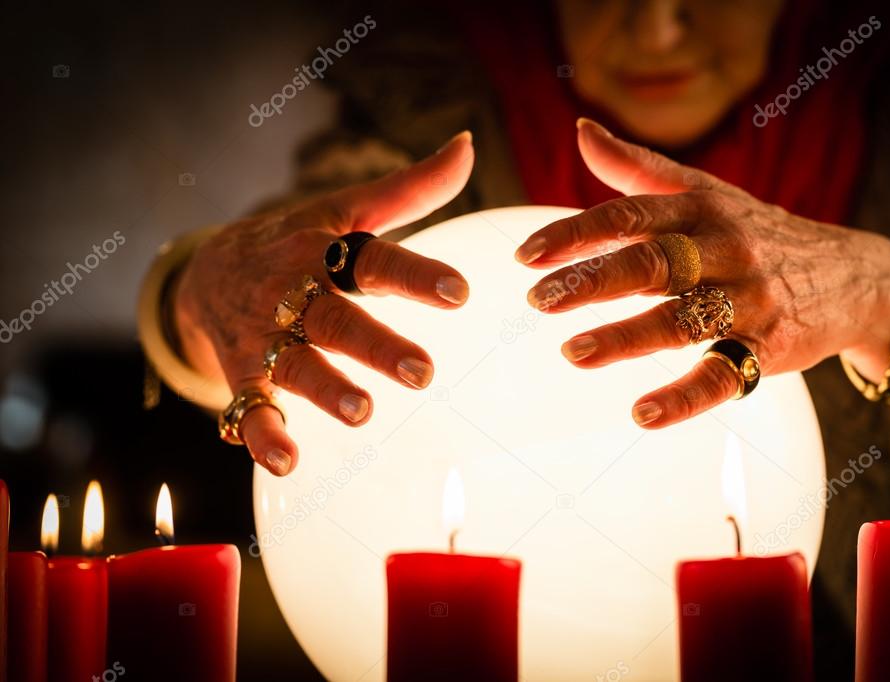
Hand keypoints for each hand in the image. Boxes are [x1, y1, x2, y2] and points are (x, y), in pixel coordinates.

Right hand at [174, 131, 474, 474]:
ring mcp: (265, 337)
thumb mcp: (346, 210)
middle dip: (376, 345)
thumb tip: (467, 145)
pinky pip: (250, 408)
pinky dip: (262, 435)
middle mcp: (292, 293)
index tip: (460, 292)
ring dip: (324, 389)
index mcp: (322, 250)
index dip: (416, 275)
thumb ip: (411, 189)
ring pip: (295, 365)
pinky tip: (287, 461)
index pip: (373, 260)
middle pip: (336, 318)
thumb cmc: (295, 240)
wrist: (205, 271)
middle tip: (424, 372)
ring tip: (361, 412)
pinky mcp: (243, 375)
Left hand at [516, 119, 889, 428]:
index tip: (527, 254)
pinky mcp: (769, 348)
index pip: (630, 214)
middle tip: (537, 299)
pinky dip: (684, 397)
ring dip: (626, 337)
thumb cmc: (759, 232)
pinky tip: (643, 413)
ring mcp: (747, 301)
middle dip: (591, 280)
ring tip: (574, 353)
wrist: (853, 276)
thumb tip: (581, 130)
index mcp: (701, 210)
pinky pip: (724, 374)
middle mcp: (724, 250)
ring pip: (682, 319)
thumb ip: (639, 168)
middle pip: (652, 263)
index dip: (576, 233)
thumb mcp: (706, 192)